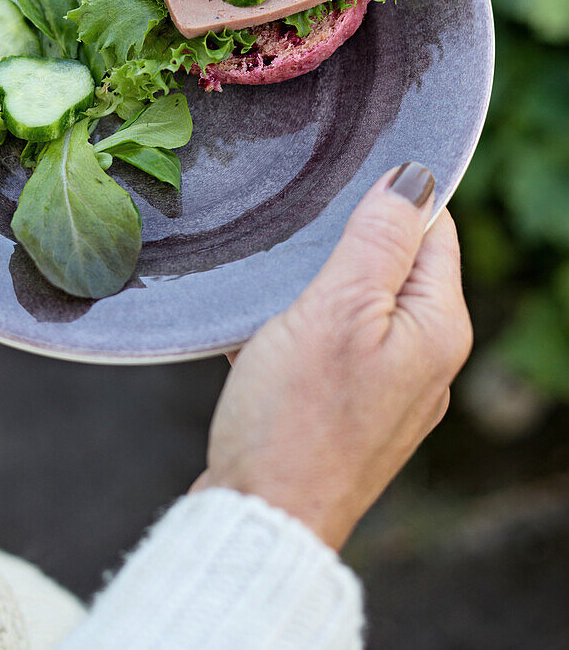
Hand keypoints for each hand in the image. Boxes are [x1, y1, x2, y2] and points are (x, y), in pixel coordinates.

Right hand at [193, 163, 472, 550]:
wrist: (260, 519)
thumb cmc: (294, 418)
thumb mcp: (337, 309)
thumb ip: (379, 239)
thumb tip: (416, 177)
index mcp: (438, 327)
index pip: (433, 228)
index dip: (388, 199)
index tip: (335, 188)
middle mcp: (426, 358)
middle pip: (396, 264)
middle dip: (345, 245)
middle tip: (295, 240)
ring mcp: (390, 388)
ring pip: (357, 303)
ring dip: (316, 289)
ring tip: (274, 295)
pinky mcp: (350, 410)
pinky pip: (332, 344)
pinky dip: (300, 330)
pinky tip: (263, 339)